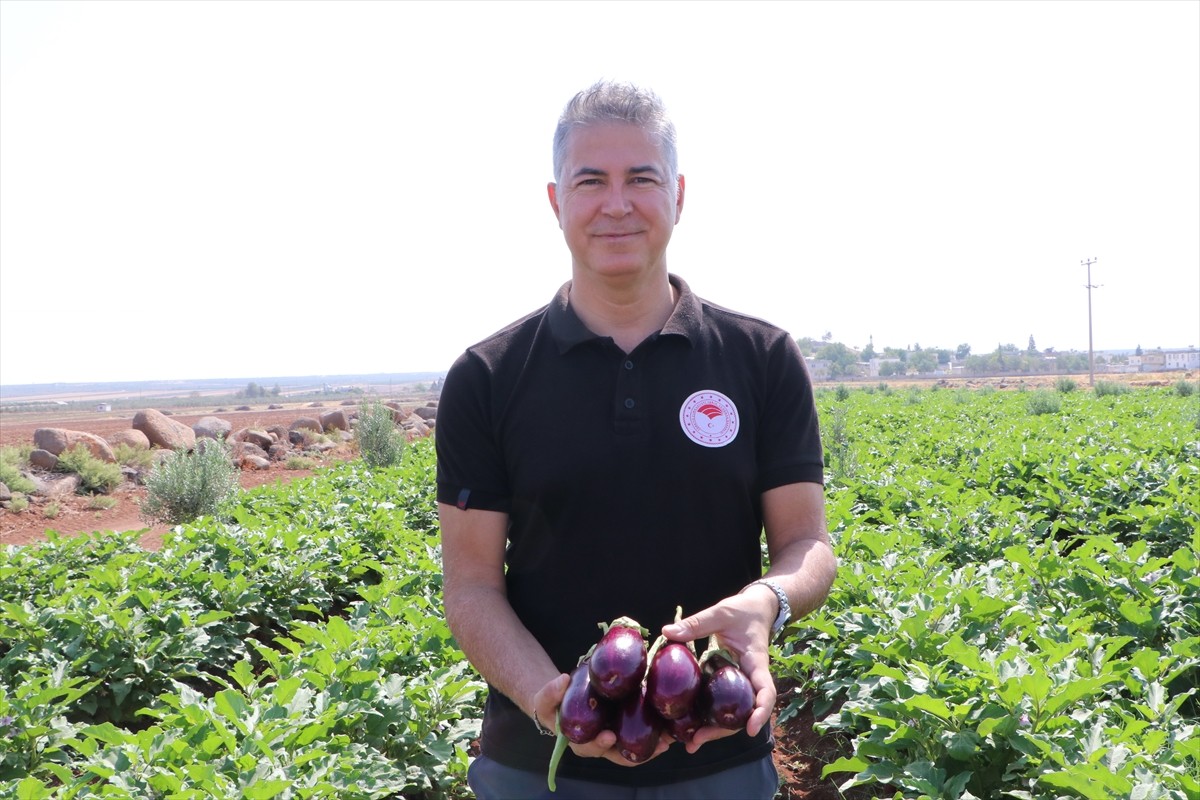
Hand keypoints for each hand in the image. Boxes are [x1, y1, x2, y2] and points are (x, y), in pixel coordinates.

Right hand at [532, 674, 671, 765]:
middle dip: (637, 752)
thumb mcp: (545, 698)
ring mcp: (613, 737)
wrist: (562, 701)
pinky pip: (639, 735)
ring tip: (668, 739)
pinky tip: (668, 727)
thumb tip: (563, 680)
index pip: (589, 748)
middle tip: (656, 745)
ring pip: (632, 749)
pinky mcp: (623, 727)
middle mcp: (599, 743)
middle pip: (618, 754)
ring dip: (651, 747)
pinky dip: (653, 734)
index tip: (609, 736)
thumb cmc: (553, 703)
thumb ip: (550, 692)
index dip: (599, 744)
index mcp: (579, 741)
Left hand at [660, 590, 777, 748]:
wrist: (756, 609)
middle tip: (697, 740)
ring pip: (731, 712)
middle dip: (723, 730)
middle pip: (743, 712)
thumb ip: (697, 623)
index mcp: (756, 663)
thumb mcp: (721, 613)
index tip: (751, 729)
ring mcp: (740, 683)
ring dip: (714, 729)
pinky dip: (708, 715)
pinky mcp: (728, 682)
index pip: (765, 691)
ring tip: (689, 743)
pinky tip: (689, 725)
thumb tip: (667, 632)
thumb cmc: (742, 611)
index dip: (760, 712)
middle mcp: (750, 679)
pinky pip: (721, 702)